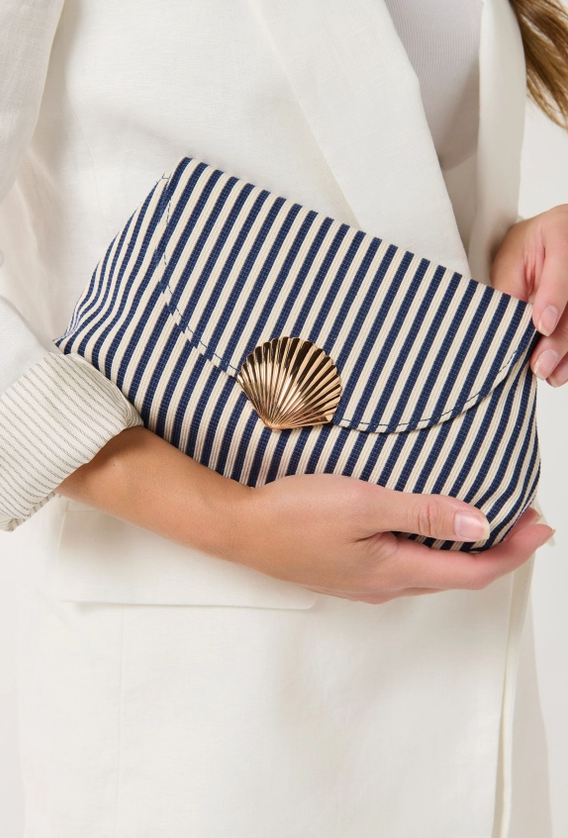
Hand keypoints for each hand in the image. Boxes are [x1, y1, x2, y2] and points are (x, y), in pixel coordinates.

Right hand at [237, 473, 551, 603]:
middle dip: (496, 553)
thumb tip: (476, 524)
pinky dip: (431, 550)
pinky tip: (425, 529)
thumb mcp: (363, 503)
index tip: (541, 530)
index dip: (513, 553)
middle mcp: (383, 585)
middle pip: (456, 576)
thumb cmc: (291, 514)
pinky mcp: (347, 571)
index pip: (472, 571)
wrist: (238, 528)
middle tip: (521, 523)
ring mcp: (363, 582)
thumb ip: (421, 513)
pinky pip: (404, 567)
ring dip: (463, 552)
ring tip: (481, 522)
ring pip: (430, 573)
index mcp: (392, 571)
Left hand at [491, 204, 567, 386]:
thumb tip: (501, 330)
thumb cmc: (526, 249)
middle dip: (560, 338)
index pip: (564, 265)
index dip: (554, 297)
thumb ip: (510, 289)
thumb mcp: (510, 260)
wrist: (547, 240)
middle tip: (540, 365)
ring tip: (551, 376)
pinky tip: (561, 372)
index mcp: (562, 231)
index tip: (542, 325)